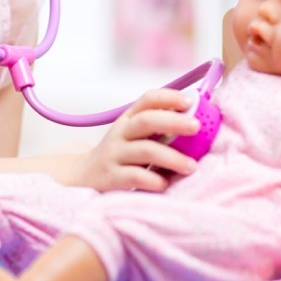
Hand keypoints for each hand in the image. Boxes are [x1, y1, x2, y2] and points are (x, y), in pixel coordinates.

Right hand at [70, 88, 200, 192]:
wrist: (84, 175)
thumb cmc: (121, 154)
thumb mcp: (134, 136)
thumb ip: (158, 128)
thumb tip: (197, 120)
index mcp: (128, 119)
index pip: (147, 100)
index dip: (168, 97)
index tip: (189, 101)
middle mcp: (120, 133)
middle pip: (146, 121)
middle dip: (174, 122)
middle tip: (196, 128)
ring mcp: (114, 155)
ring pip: (144, 150)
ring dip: (172, 158)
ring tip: (191, 167)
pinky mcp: (111, 177)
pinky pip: (135, 177)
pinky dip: (154, 180)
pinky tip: (165, 184)